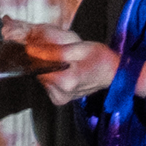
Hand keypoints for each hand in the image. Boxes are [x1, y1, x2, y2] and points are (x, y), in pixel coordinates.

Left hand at [3, 21, 117, 105]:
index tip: (48, 46)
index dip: (41, 52)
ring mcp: (60, 98)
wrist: (113, 73)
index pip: (39, 64)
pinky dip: (53, 75)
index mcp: (67, 80)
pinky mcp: (59, 99)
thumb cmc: (100, 59)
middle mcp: (62, 93)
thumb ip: (54, 49)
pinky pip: (47, 83)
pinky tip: (65, 72)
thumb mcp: (79, 47)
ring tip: (67, 63)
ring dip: (50, 67)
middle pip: (39, 70)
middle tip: (64, 54)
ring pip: (42, 76)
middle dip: (47, 59)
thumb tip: (32, 49)